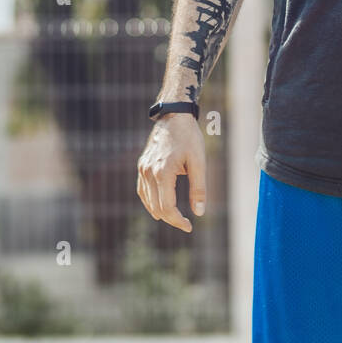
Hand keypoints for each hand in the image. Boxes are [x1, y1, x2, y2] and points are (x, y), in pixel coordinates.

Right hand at [136, 112, 206, 232]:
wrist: (174, 116)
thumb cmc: (189, 138)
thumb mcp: (199, 162)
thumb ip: (199, 189)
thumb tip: (198, 212)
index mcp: (163, 172)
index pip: (167, 207)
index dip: (177, 221)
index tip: (189, 226)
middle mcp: (149, 172)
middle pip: (156, 207)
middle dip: (171, 219)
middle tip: (185, 223)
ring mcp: (143, 168)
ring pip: (147, 200)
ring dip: (160, 212)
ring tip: (175, 217)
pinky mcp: (142, 165)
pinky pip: (142, 190)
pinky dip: (150, 201)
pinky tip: (158, 206)